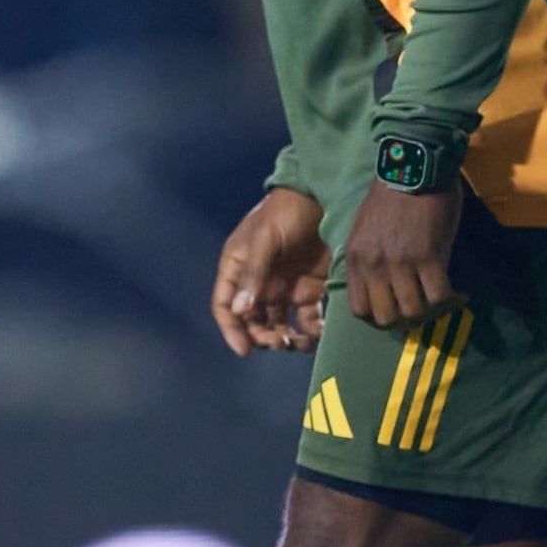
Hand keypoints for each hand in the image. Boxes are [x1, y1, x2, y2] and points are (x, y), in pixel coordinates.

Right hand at [212, 187, 329, 355]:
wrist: (321, 197)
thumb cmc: (284, 213)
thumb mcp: (264, 240)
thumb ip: (253, 274)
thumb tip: (240, 311)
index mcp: (238, 269)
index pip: (225, 307)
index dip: (231, 330)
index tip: (245, 349)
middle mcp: (258, 283)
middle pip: (252, 322)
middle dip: (263, 337)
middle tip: (280, 342)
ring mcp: (284, 288)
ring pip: (279, 325)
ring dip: (286, 338)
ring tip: (300, 343)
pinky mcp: (310, 289)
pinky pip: (307, 319)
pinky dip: (312, 331)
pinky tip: (320, 333)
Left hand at [338, 181, 462, 331]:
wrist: (414, 167)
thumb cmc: (392, 196)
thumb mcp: (366, 230)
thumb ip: (370, 260)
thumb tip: (385, 289)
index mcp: (355, 258)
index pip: (360, 309)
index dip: (380, 318)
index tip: (398, 312)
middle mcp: (373, 265)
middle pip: (386, 318)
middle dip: (406, 321)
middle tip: (424, 310)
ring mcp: (400, 262)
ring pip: (413, 311)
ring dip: (431, 312)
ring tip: (443, 301)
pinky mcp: (428, 256)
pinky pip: (438, 295)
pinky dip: (450, 300)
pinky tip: (459, 294)